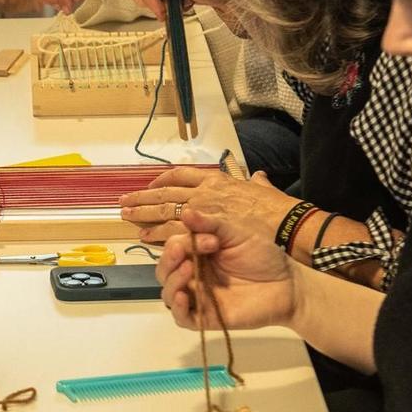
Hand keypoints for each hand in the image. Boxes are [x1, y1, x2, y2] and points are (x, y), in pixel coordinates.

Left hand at [121, 167, 297, 244]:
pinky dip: (158, 233)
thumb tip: (257, 175)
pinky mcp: (202, 231)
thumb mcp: (265, 193)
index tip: (150, 183)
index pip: (183, 175)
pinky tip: (144, 235)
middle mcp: (206, 192)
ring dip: (144, 213)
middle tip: (123, 200)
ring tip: (126, 216)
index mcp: (218, 181)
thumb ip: (257, 184)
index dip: (164, 179)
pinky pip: (173, 231)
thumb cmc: (278, 215)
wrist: (287, 231)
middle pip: (166, 191)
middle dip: (144, 195)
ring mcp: (203, 210)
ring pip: (165, 209)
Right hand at [157, 216, 298, 332]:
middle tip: (184, 252)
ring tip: (188, 271)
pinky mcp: (206, 317)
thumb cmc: (264, 257)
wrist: (287, 285)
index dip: (184, 242)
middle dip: (169, 259)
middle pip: (165, 269)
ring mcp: (199, 296)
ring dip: (172, 280)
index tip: (212, 240)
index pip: (175, 246)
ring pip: (168, 292)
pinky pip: (182, 317)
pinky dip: (178, 308)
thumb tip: (185, 212)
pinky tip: (184, 296)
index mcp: (198, 252)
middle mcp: (194, 274)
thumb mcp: (238, 234)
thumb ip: (212, 224)